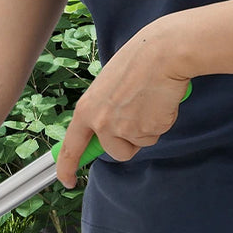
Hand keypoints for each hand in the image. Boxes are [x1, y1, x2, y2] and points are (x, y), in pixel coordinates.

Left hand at [55, 18, 191, 187]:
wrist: (165, 52)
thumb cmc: (138, 61)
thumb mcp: (106, 86)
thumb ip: (102, 110)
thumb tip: (104, 131)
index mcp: (86, 111)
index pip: (71, 148)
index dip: (67, 168)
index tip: (68, 180)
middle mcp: (101, 124)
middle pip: (116, 152)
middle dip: (129, 140)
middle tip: (140, 113)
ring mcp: (124, 129)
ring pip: (138, 144)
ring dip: (147, 130)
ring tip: (150, 102)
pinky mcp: (148, 130)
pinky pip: (157, 134)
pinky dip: (163, 121)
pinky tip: (161, 100)